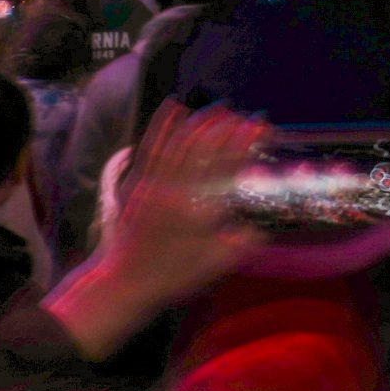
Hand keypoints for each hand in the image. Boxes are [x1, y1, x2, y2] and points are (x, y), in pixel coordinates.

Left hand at [47, 104, 264, 358]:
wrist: (124, 284)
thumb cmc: (172, 276)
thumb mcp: (217, 264)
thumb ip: (245, 240)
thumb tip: (266, 220)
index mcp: (200, 210)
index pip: (229, 165)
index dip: (246, 141)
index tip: (261, 125)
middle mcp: (176, 191)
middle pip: (205, 147)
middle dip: (228, 126)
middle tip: (245, 117)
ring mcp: (153, 184)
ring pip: (179, 142)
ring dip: (201, 121)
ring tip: (220, 108)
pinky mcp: (136, 184)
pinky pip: (150, 147)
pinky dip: (161, 125)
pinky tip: (173, 106)